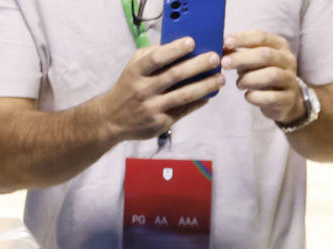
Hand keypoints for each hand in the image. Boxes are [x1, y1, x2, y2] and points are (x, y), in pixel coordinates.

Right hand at [98, 39, 225, 140]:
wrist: (113, 119)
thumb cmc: (129, 87)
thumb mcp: (133, 68)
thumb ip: (151, 56)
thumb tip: (176, 45)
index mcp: (136, 72)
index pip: (156, 58)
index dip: (174, 49)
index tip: (192, 42)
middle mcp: (144, 89)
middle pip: (175, 75)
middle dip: (198, 66)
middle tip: (215, 58)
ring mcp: (152, 108)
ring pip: (184, 95)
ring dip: (205, 86)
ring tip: (219, 79)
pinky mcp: (161, 123)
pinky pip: (184, 110)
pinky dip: (199, 102)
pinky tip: (210, 95)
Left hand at [222, 30, 305, 123]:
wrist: (285, 101)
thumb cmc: (263, 76)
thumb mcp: (252, 61)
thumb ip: (238, 53)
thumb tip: (220, 47)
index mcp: (279, 46)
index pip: (261, 37)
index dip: (242, 38)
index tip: (225, 43)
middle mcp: (288, 60)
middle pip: (266, 55)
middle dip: (242, 58)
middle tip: (224, 64)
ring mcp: (291, 80)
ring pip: (271, 75)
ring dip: (249, 79)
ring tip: (239, 84)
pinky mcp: (289, 99)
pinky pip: (271, 97)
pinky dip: (255, 97)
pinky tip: (248, 96)